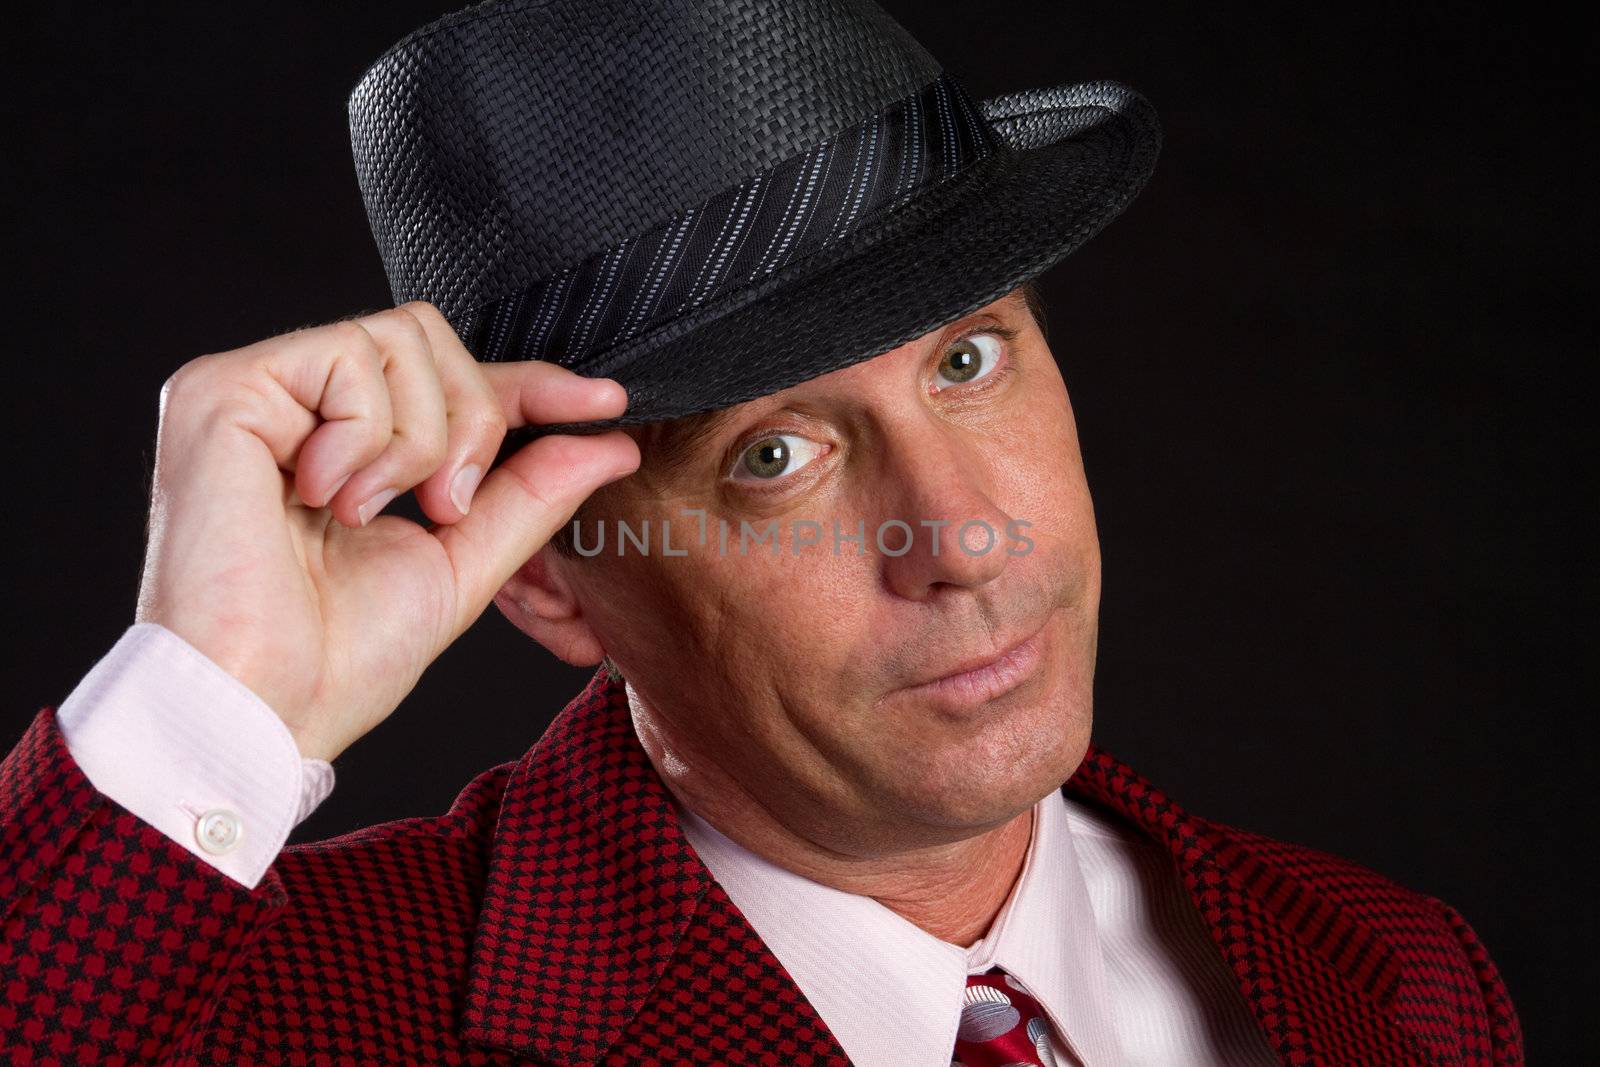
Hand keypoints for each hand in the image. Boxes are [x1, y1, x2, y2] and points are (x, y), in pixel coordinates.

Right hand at [134, 301, 637, 761]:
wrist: (265, 710)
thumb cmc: (339, 659)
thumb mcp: (462, 562)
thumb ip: (530, 493)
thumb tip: (608, 440)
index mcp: (336, 442)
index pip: (445, 376)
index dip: (528, 383)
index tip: (603, 403)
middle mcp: (290, 404)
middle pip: (428, 336)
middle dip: (472, 423)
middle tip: (443, 509)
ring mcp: (252, 391)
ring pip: (399, 338)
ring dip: (419, 441)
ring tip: (368, 514)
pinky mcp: (221, 392)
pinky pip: (348, 357)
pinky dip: (367, 438)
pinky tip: (328, 501)